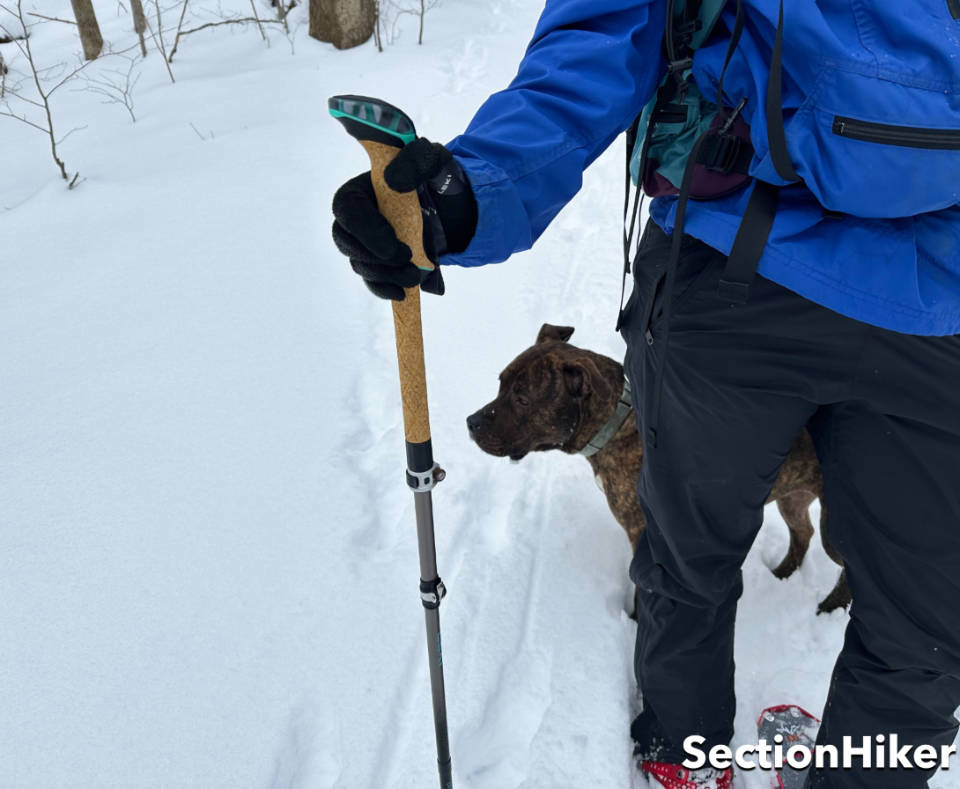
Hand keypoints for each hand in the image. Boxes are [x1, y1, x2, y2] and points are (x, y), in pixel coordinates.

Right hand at [332, 138, 477, 300]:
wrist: (448, 206)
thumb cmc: (433, 178)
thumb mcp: (431, 161)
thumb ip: (416, 160)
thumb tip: (395, 180)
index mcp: (359, 190)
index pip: (348, 211)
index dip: (367, 232)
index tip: (395, 246)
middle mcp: (354, 220)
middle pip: (347, 244)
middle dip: (377, 259)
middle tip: (408, 261)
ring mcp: (363, 245)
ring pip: (361, 266)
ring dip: (387, 276)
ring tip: (416, 276)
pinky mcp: (376, 264)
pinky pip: (372, 282)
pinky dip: (385, 290)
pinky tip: (403, 294)